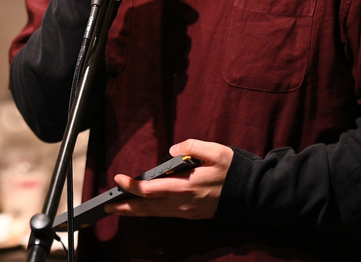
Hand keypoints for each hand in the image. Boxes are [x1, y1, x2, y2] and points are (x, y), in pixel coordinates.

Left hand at [106, 139, 233, 220]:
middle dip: (126, 207)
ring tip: (118, 209)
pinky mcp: (192, 214)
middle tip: (107, 206)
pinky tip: (143, 209)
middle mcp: (184, 202)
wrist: (254, 194)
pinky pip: (166, 215)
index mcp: (186, 186)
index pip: (151, 189)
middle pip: (148, 207)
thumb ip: (191, 146)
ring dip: (136, 212)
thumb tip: (172, 150)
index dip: (132, 186)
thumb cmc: (234, 170)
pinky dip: (151, 213)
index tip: (118, 179)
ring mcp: (188, 211)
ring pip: (155, 213)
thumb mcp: (216, 150)